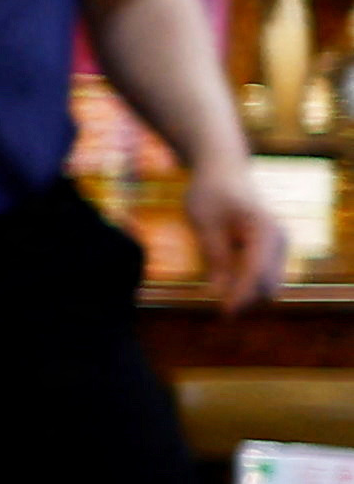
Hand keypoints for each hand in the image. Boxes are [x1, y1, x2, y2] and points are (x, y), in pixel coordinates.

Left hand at [187, 154, 298, 308]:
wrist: (223, 170)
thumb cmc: (210, 192)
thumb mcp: (204, 223)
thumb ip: (214, 257)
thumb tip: (218, 293)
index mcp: (264, 230)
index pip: (256, 271)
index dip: (241, 295)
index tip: (224, 313)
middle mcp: (278, 239)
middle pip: (267, 284)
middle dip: (244, 297)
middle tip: (214, 304)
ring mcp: (278, 245)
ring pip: (267, 282)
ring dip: (244, 290)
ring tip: (215, 286)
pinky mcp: (271, 249)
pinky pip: (261, 275)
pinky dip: (244, 281)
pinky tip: (222, 277)